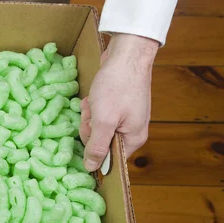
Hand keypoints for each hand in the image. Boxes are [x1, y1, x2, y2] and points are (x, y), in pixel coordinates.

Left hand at [79, 33, 158, 170]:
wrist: (127, 53)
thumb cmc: (117, 86)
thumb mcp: (104, 120)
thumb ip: (98, 146)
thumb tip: (92, 169)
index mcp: (133, 139)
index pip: (109, 159)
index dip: (94, 150)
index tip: (89, 132)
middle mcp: (131, 131)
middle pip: (100, 143)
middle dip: (90, 128)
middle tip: (92, 113)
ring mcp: (124, 118)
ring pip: (97, 128)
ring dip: (90, 115)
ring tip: (94, 101)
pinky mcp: (117, 106)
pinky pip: (99, 115)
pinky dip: (93, 106)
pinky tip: (94, 97)